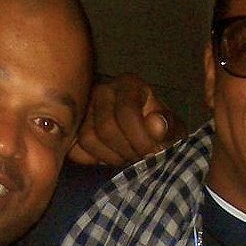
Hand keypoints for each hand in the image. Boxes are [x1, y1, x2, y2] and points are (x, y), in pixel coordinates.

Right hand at [68, 73, 186, 165]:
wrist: (147, 139)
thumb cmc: (161, 131)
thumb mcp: (173, 129)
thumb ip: (168, 127)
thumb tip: (156, 124)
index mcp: (129, 84)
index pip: (127, 112)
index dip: (141, 138)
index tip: (152, 154)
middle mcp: (103, 90)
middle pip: (106, 127)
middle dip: (127, 150)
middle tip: (140, 160)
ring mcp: (83, 109)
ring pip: (89, 139)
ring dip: (112, 157)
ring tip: (129, 159)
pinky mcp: (72, 128)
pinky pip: (75, 149)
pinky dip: (94, 161)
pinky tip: (112, 158)